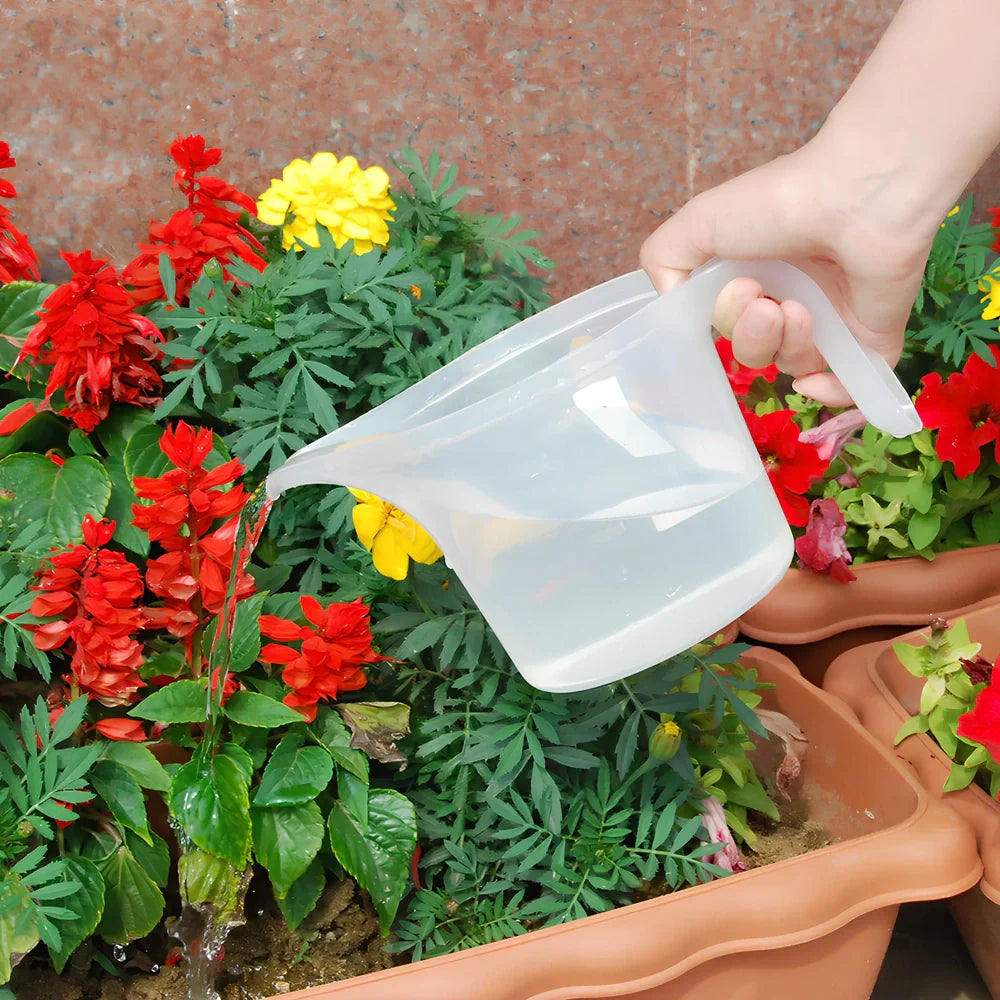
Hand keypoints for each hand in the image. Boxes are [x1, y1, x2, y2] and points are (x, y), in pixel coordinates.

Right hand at [639, 145, 933, 405]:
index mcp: (756, 272)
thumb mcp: (698, 221)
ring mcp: (834, 319)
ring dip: (787, 345)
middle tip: (763, 300)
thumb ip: (663, 260)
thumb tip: (671, 306)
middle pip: (755, 350)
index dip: (723, 321)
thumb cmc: (780, 202)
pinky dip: (828, 392)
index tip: (734, 291)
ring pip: (794, 365)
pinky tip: (812, 379)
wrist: (859, 195)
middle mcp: (793, 296)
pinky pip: (847, 386)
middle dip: (750, 335)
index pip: (726, 325)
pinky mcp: (871, 338)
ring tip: (797, 309)